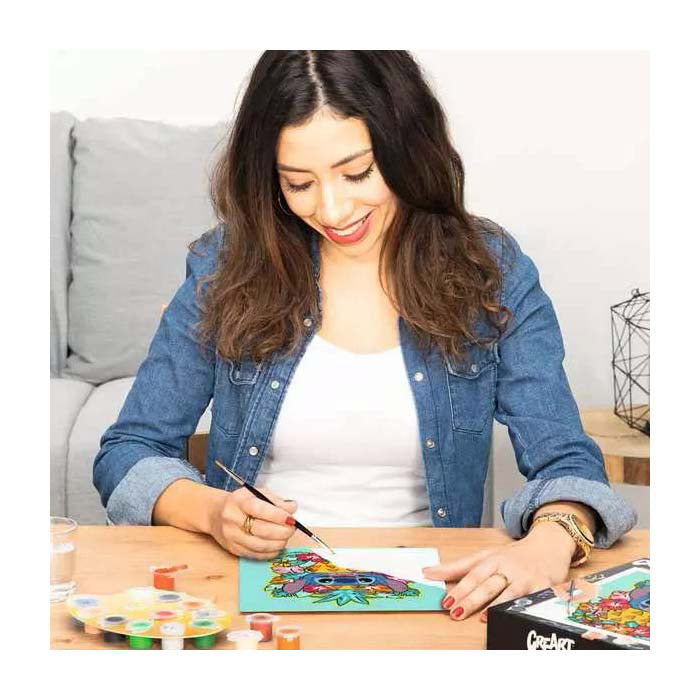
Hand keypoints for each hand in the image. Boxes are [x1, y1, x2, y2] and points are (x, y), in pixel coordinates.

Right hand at [206, 486, 297, 559]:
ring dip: (278, 543)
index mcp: (239, 501)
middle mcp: (232, 519)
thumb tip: (292, 508)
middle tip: (292, 529)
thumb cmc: (242, 502)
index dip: (278, 515)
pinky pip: (255, 555)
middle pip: (261, 530)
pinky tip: (277, 546)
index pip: (260, 509)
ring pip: (259, 545)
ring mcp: (231, 536)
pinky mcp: (233, 549)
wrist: (215, 513)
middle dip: (282, 531)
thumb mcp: (257, 494)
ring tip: (286, 538)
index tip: (291, 518)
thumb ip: (276, 501)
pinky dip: (270, 552)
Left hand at [422, 522, 574, 621]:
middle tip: (456, 612)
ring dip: (496, 606)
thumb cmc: (513, 555)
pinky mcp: (544, 588)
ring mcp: (527, 579)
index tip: (445, 601)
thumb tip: (428, 572)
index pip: (473, 575)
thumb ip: (458, 566)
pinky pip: (533, 601)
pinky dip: (524, 609)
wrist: (549, 545)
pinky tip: (515, 617)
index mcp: (493, 559)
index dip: (459, 588)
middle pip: (488, 585)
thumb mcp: (486, 556)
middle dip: (472, 600)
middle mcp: (509, 568)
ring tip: (482, 617)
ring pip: (510, 593)